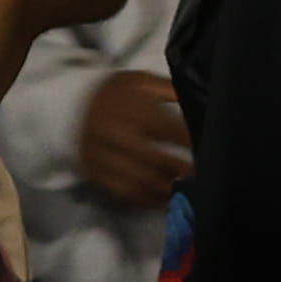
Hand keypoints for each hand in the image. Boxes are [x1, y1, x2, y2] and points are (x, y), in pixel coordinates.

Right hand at [74, 70, 192, 212]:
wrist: (71, 103)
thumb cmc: (116, 93)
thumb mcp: (142, 81)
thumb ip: (169, 90)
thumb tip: (198, 102)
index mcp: (129, 109)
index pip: (167, 130)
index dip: (189, 143)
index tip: (209, 151)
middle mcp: (114, 134)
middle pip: (154, 159)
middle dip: (181, 170)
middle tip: (201, 177)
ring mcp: (101, 156)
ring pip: (138, 180)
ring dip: (165, 189)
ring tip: (185, 192)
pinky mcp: (93, 172)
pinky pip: (122, 192)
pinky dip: (145, 200)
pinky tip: (162, 201)